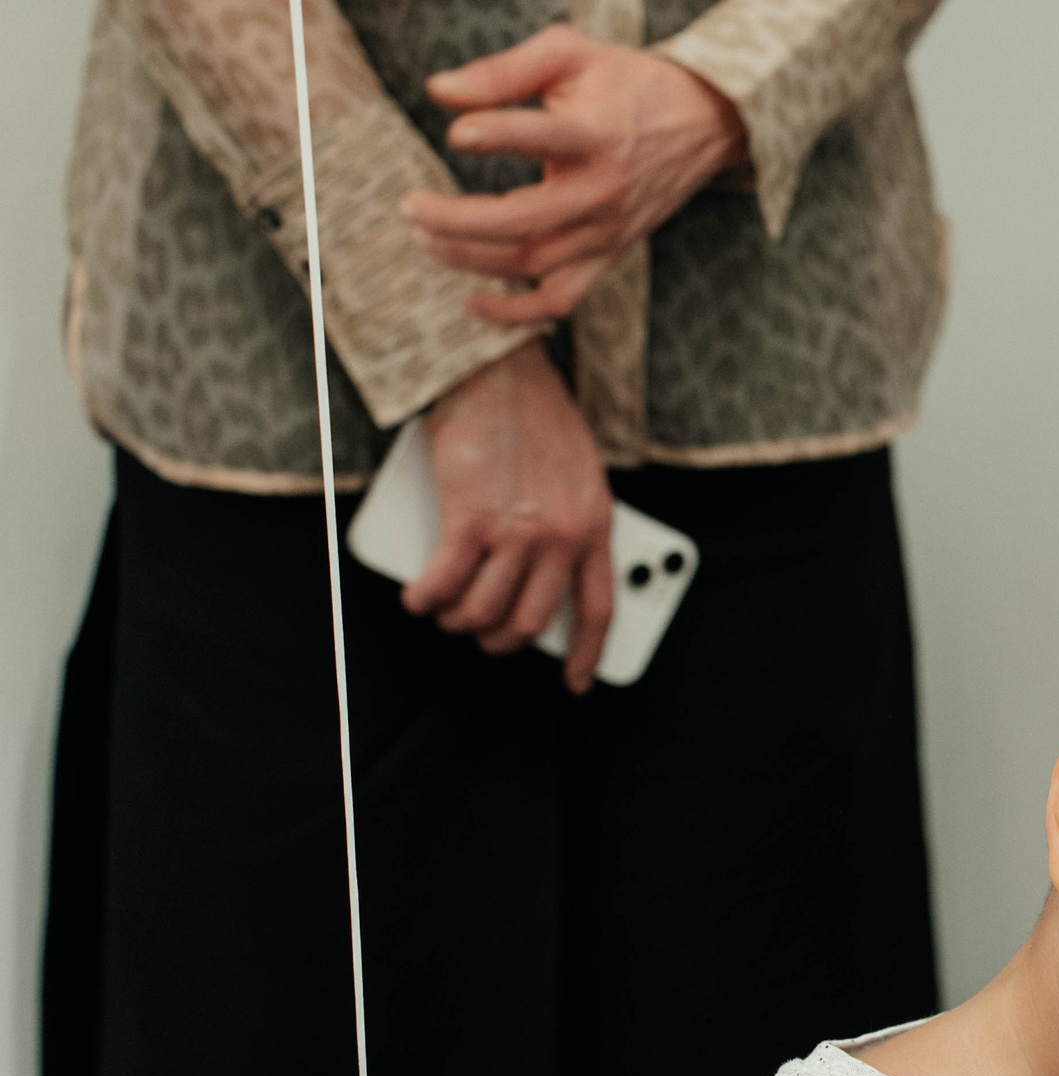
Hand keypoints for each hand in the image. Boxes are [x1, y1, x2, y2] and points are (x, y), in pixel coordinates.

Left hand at [404, 25, 747, 324]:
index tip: (455, 133)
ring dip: (471, 257)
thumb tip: (440, 92)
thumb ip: (504, 71)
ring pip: (532, 262)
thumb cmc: (628, 82)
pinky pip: (561, 299)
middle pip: (523, 221)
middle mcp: (602, 191)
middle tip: (409, 207)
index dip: (497, 137)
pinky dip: (517, 311)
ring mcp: (606, 230)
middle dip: (457, 220)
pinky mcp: (608, 253)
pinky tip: (473, 301)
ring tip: (424, 237)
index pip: (542, 139)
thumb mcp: (572, 55)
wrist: (703, 124)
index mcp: (595, 136)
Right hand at [410, 343, 614, 690]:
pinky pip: (443, 584)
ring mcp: (516, 530)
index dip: (587, 655)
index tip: (579, 683)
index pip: (599, 609)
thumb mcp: (578, 472)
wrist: (497, 368)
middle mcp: (561, 535)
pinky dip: (425, 599)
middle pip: (532, 622)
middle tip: (480, 634)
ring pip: (484, 612)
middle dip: (500, 640)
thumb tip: (537, 575)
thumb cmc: (532, 412)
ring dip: (458, 622)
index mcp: (595, 524)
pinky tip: (418, 597)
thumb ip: (568, 522)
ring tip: (444, 612)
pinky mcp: (469, 518)